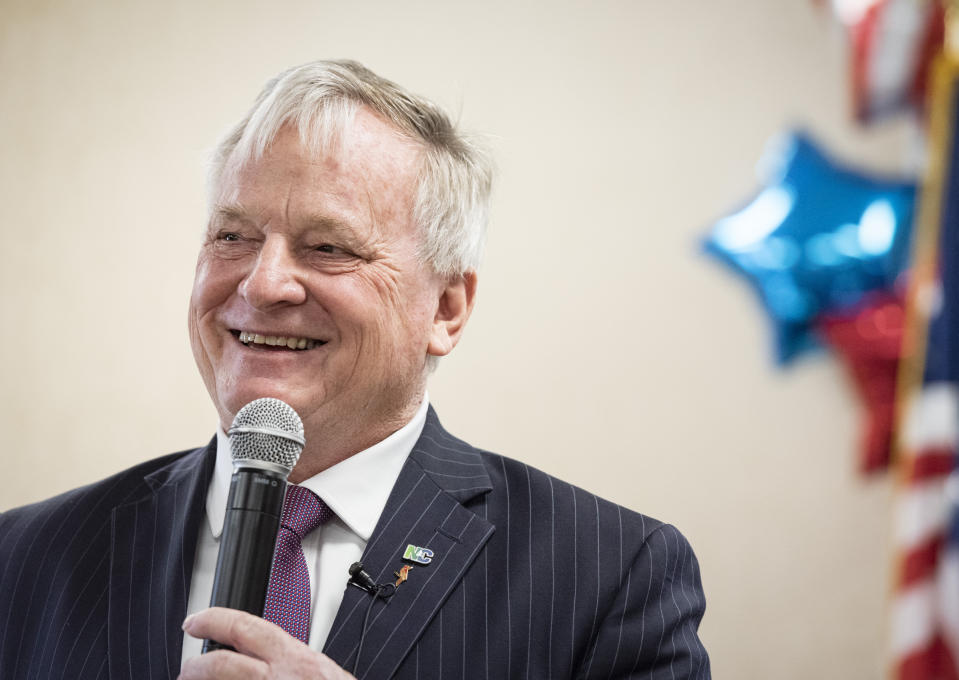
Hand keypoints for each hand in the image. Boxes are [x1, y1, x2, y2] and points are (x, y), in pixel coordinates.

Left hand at [179, 607, 355, 679]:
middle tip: (187, 668)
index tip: (196, 622)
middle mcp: (274, 678)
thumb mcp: (325, 673)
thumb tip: (284, 661)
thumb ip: (298, 664)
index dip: (213, 621)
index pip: (243, 628)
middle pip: (220, 663)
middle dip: (195, 665)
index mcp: (293, 659)